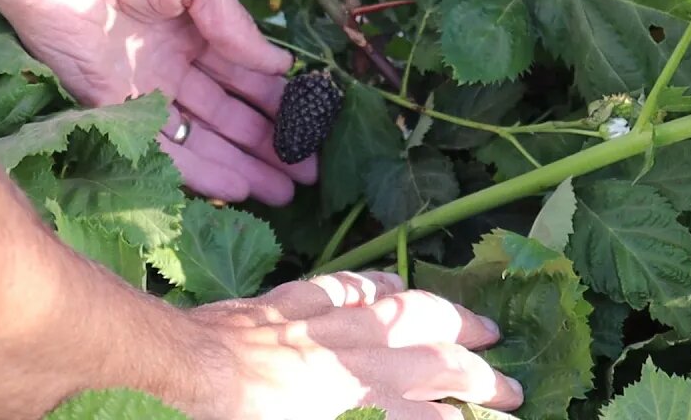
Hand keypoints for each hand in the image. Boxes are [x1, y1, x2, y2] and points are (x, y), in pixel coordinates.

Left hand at [0, 0, 316, 204]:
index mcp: (192, 27)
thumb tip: (278, 66)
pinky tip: (236, 186)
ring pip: (200, 137)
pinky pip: (160, 147)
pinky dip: (198, 169)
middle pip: (226, 113)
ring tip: (283, 192)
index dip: (278, 101)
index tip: (312, 128)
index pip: (242, 73)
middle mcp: (170, 64)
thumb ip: (232, 23)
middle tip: (307, 173)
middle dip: (268, 143)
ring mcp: (141, 90)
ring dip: (242, 165)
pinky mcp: (110, 109)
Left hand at [189, 271, 524, 419]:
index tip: (507, 408)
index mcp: (354, 402)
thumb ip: (368, 419)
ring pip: (397, 311)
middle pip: (428, 354)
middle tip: (509, 374)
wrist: (181, 374)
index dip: (471, 407)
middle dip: (475, 364)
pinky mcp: (288, 303)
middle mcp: (349, 359)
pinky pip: (343, 287)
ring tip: (477, 322)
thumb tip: (418, 413)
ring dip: (443, 316)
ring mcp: (320, 325)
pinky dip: (376, 286)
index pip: (430, 407)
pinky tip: (393, 284)